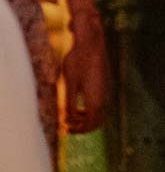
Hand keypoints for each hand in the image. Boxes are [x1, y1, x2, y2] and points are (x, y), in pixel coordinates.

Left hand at [61, 11, 108, 132]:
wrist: (90, 42)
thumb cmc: (77, 61)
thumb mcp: (69, 83)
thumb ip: (69, 102)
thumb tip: (68, 116)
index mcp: (95, 101)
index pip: (89, 124)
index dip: (78, 129)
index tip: (65, 128)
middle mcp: (104, 98)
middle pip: (96, 121)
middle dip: (82, 126)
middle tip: (68, 126)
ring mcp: (106, 90)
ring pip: (99, 112)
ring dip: (86, 117)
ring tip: (71, 116)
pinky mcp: (104, 83)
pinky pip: (99, 103)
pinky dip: (90, 108)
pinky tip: (77, 103)